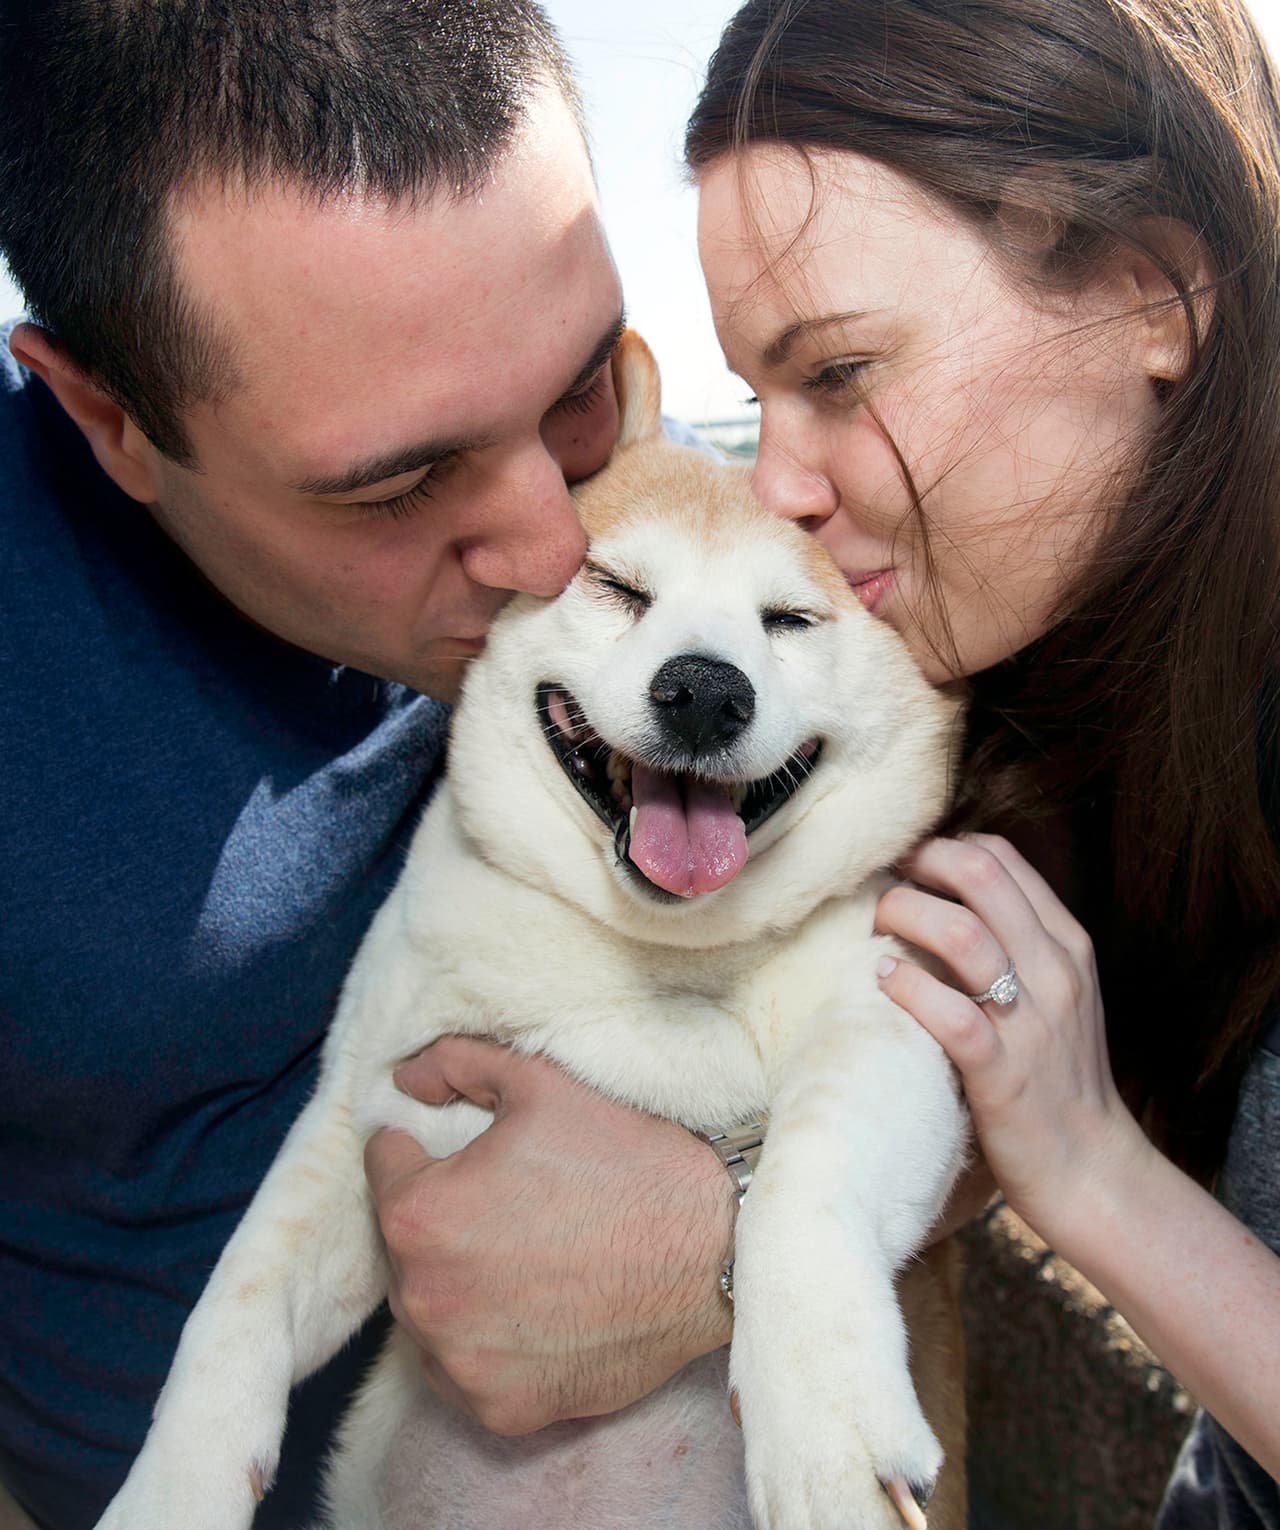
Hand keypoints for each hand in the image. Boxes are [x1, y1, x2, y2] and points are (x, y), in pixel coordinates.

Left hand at [363, 1036, 735, 1433]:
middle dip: (439, 1217)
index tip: (467, 1153)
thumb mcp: (539, 1082)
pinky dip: (489, 1341)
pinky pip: (467, 1369)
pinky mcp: (501, 1409)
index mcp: (421, 1213)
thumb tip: (405, 1080)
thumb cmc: (627, 1160)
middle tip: (506, 1201)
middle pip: (402, 1244)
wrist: (714, 1247)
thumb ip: (456, 1064)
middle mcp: (425, 1298)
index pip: (385, 1167)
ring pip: (429, 1310)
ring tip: (524, 1253)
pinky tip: (538, 1306)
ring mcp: (462, 1363)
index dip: (423, 1149)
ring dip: (457, 1281)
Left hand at [873, 834, 1147, 1243]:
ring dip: (906, 916)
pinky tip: (883, 980)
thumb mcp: (1056, 994)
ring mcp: (1031, 1023)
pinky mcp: (1002, 1074)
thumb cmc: (1058, 1078)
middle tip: (884, 884)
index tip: (907, 866)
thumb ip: (1016, 943)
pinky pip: (951, 1014)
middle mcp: (1054, 972)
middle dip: (919, 866)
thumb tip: (946, 896)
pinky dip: (909, 987)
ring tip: (877, 929)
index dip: (943, 849)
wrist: (1092, 1170)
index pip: (1001, 860)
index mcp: (1065, 945)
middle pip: (980, 878)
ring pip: (963, 935)